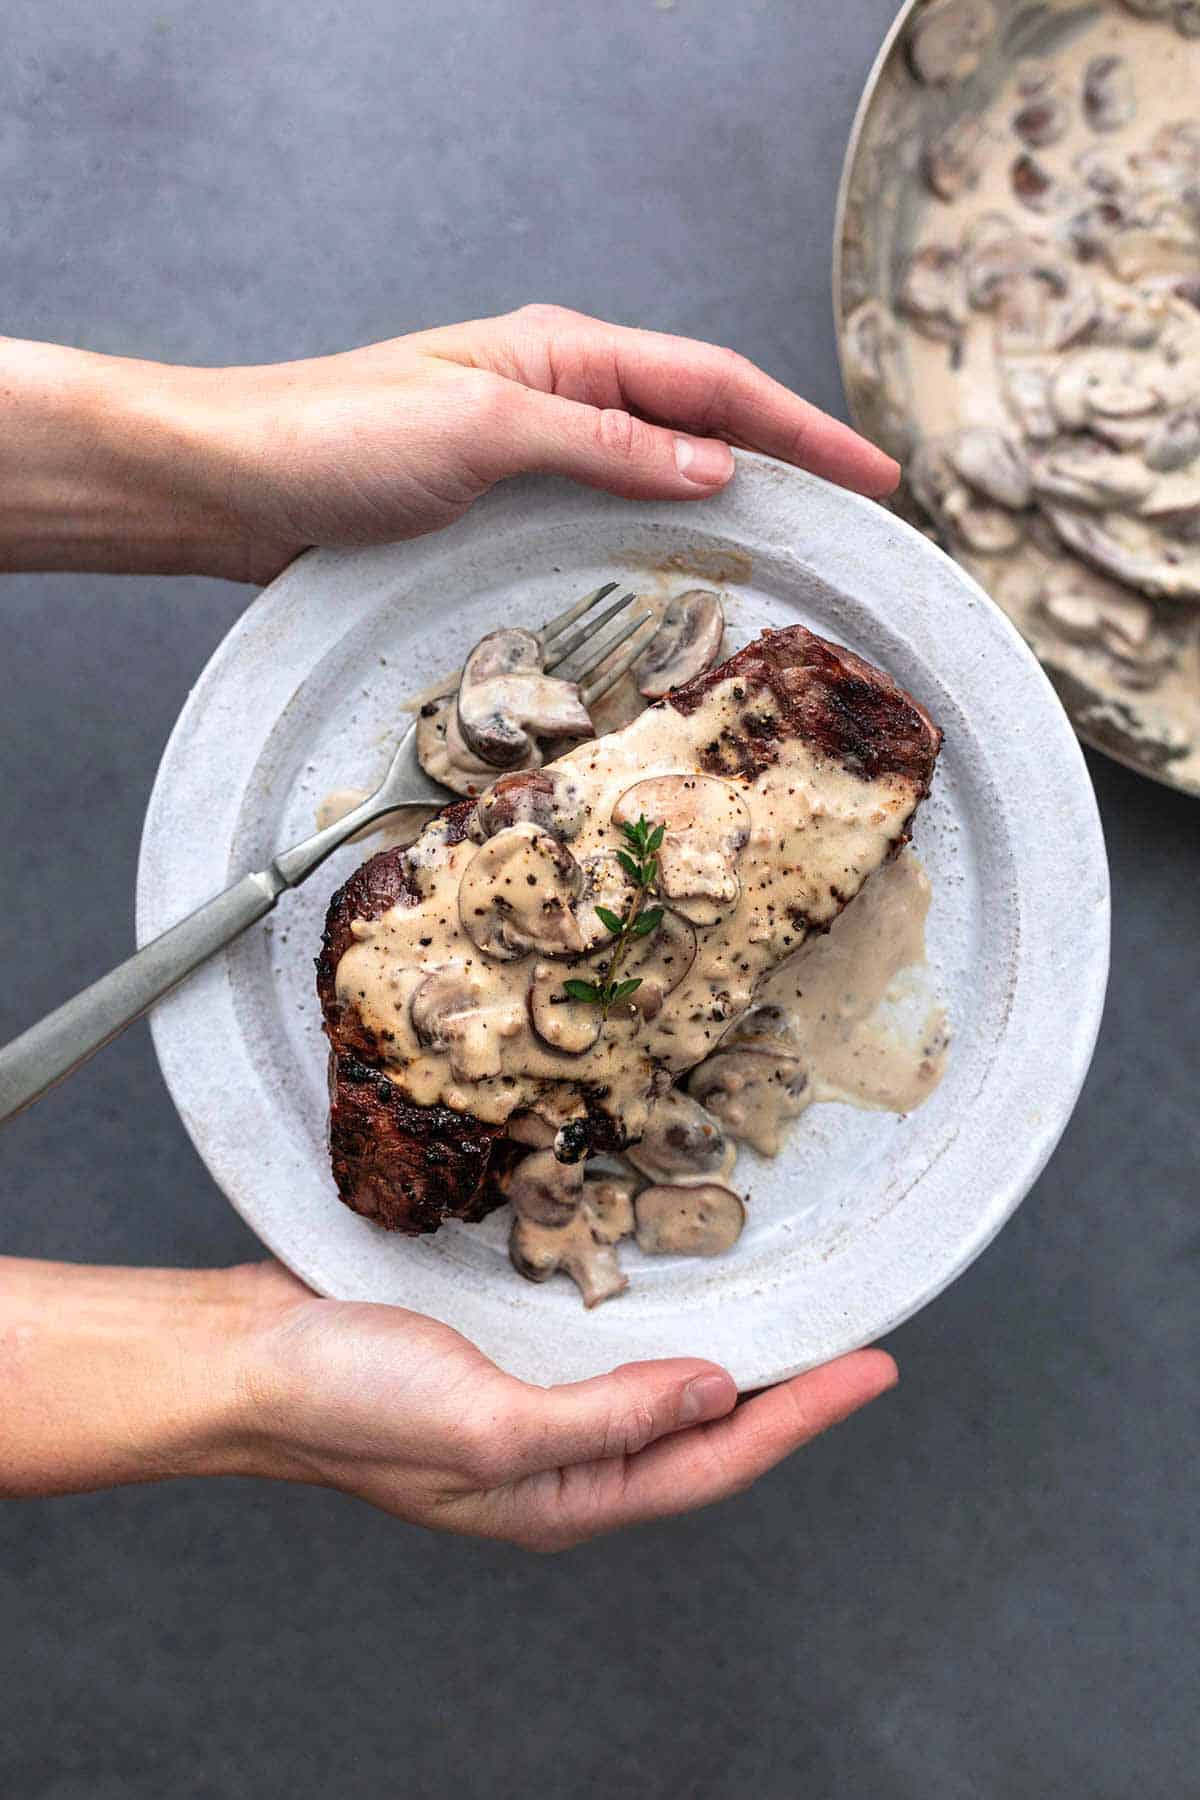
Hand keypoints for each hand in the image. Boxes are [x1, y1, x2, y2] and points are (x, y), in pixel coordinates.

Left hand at [0, 310, 897, 581]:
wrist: (229, 485)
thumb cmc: (337, 438)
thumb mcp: (484, 430)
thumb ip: (604, 446)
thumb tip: (718, 466)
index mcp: (564, 355)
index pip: (715, 384)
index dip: (802, 430)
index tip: (874, 478)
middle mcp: (558, 398)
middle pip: (702, 427)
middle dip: (786, 466)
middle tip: (858, 525)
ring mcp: (531, 457)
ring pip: (659, 481)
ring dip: (730, 512)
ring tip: (797, 562)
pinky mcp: (499, 511)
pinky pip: (606, 524)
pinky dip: (660, 548)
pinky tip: (682, 585)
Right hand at [0, 1258, 895, 1547]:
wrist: (249, 1354)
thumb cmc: (350, 1399)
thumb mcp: (488, 1422)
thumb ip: (608, 1418)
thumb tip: (717, 1397)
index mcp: (565, 1494)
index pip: (714, 1460)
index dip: (802, 1416)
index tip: (876, 1367)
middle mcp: (563, 1457)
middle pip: (704, 1430)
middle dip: (787, 1393)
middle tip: (862, 1341)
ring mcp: (535, 1405)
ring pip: (662, 1385)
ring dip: (731, 1352)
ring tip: (797, 1313)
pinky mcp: (506, 1352)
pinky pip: (607, 1343)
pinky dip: (659, 1315)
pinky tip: (680, 1284)